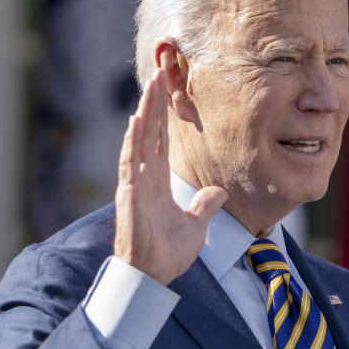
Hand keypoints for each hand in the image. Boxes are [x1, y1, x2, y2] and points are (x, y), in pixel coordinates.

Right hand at [113, 69, 226, 284]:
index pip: (161, 141)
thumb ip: (205, 206)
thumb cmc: (168, 254)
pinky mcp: (129, 195)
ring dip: (145, 113)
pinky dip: (132, 142)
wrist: (153, 275)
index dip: (165, 117)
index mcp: (157, 181)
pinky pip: (129, 163)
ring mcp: (135, 184)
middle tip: (159, 73)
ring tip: (150, 87)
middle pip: (149, 132)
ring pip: (138, 140)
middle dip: (154, 103)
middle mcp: (144, 177)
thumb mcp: (196, 226)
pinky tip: (136, 121)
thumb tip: (218, 191)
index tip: (168, 92)